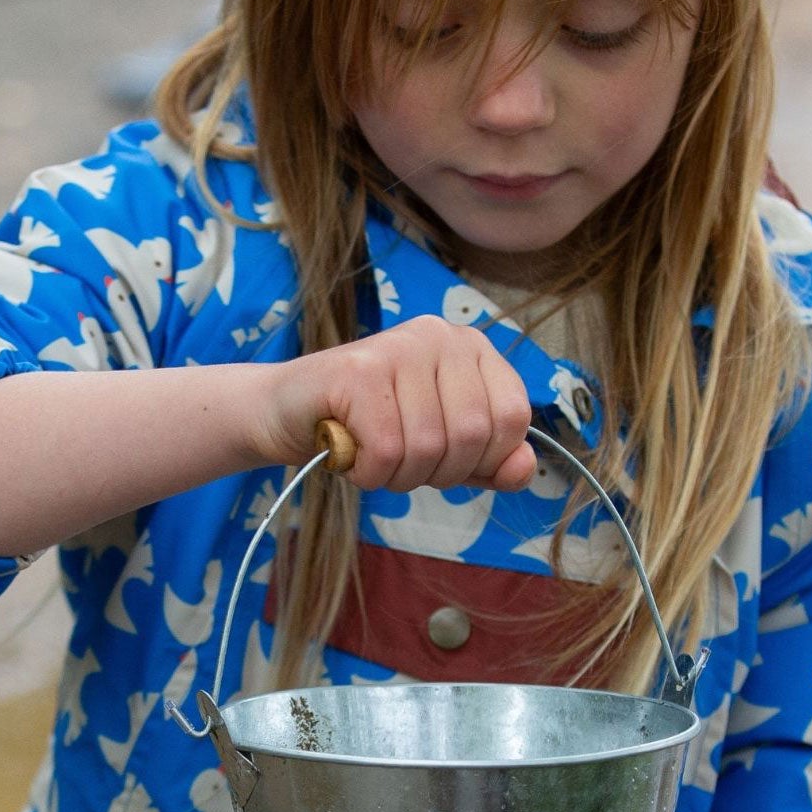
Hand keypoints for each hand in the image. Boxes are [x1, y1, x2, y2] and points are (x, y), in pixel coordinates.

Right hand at [250, 316, 535, 492]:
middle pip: (472, 435)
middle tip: (400, 461)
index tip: (445, 459)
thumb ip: (490, 461)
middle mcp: (440, 336)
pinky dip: (368, 472)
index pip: (514, 417)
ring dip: (397, 475)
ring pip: (428, 447)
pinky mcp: (358, 370)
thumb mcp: (444, 451)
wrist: (288, 414)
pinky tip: (351, 453)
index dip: (484, 459)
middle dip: (437, 472)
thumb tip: (523, 469)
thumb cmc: (370, 430)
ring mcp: (399, 347)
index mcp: (471, 348)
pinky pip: (386, 449)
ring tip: (372, 455)